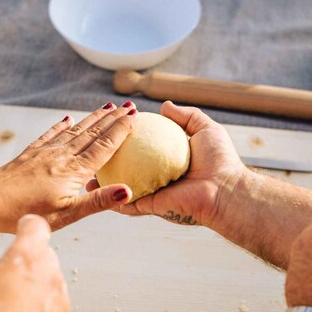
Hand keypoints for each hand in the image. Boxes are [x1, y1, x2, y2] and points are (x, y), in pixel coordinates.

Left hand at [0, 103, 136, 231]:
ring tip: (107, 107)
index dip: (122, 130)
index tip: (136, 116)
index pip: (105, 145)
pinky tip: (68, 119)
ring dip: (93, 118)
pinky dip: (62, 125)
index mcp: (75, 171)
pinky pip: (51, 134)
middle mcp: (62, 156)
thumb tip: (127, 190)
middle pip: (92, 133)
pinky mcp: (30, 154)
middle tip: (129, 106)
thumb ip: (98, 201)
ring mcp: (45, 152)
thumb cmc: (27, 213)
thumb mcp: (67, 214)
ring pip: (75, 130)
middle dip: (112, 119)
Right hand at [0, 208, 69, 311]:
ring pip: (50, 282)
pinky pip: (54, 309)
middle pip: (44, 254)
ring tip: (4, 310)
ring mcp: (62, 303)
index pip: (36, 225)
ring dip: (33, 287)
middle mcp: (52, 276)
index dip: (24, 226)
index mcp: (28, 257)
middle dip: (25, 260)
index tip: (15, 234)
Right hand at [90, 101, 247, 227]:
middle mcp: (159, 176)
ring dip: (103, 183)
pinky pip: (128, 202)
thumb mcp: (205, 129)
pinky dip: (111, 198)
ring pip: (122, 186)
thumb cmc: (220, 160)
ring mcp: (154, 192)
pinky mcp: (152, 206)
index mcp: (169, 159)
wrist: (226, 190)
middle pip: (128, 167)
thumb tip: (165, 105)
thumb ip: (186, 116)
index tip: (110, 129)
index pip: (142, 148)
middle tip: (90, 151)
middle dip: (108, 163)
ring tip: (85, 174)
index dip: (126, 139)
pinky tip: (95, 191)